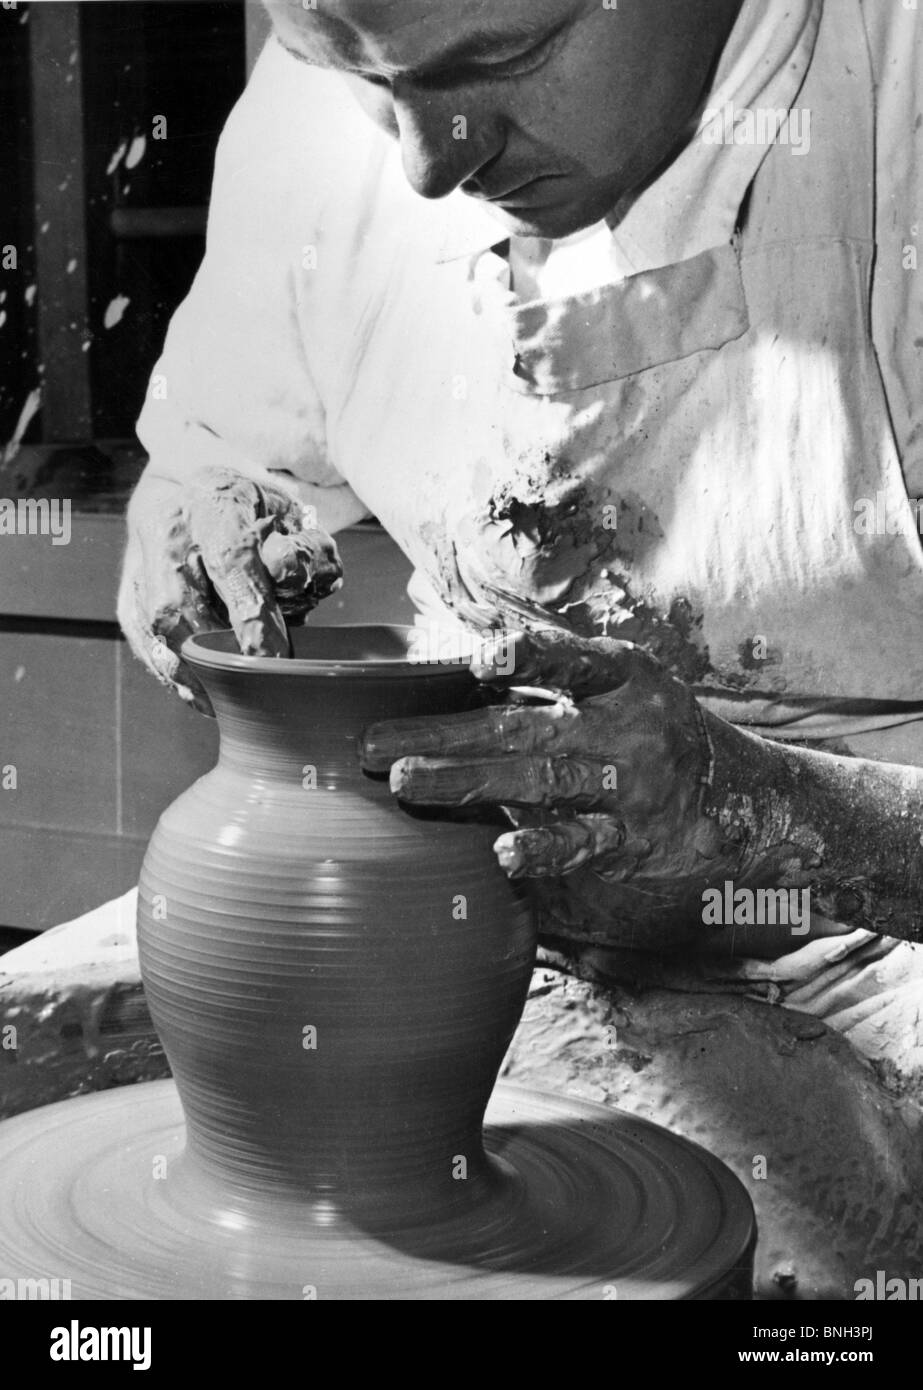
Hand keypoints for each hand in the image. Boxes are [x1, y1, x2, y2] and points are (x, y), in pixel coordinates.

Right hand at [118, 465, 342, 711]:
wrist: (199, 498)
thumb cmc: (257, 517)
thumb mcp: (295, 521)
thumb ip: (305, 549)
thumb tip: (287, 572)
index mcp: (215, 502)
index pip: (230, 561)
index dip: (251, 615)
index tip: (275, 658)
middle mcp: (168, 530)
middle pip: (178, 602)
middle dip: (216, 653)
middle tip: (254, 686)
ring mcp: (140, 563)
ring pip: (155, 628)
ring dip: (193, 671)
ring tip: (227, 701)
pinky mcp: (129, 595)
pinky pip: (144, 643)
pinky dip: (173, 673)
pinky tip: (201, 695)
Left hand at [360, 629, 738, 943]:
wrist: (741, 796)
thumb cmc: (655, 728)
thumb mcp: (624, 685)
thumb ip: (556, 677)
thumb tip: (463, 667)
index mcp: (623, 677)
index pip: (570, 661)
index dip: (527, 658)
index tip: (480, 663)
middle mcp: (626, 727)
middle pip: (524, 729)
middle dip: (444, 736)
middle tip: (374, 744)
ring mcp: (630, 786)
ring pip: (540, 783)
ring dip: (467, 783)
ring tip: (406, 780)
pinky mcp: (631, 840)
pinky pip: (582, 844)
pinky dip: (543, 849)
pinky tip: (502, 853)